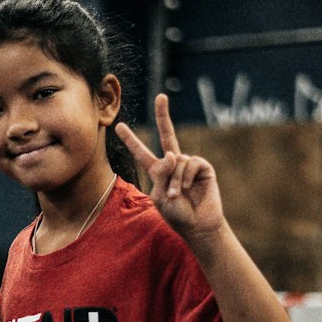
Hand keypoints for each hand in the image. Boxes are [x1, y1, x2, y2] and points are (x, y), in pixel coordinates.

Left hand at [116, 94, 223, 241]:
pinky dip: (186, 177)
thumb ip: (160, 174)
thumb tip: (171, 154)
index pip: (141, 152)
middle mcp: (173, 163)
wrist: (197, 225)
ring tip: (177, 195)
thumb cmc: (176, 214)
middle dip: (163, 115)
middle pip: (167, 134)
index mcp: (157, 172)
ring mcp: (188, 164)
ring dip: (175, 180)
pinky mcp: (202, 167)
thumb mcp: (159, 195)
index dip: (131, 140)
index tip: (119, 126)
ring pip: (176, 161)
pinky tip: (189, 188)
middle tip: (161, 96)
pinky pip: (190, 163)